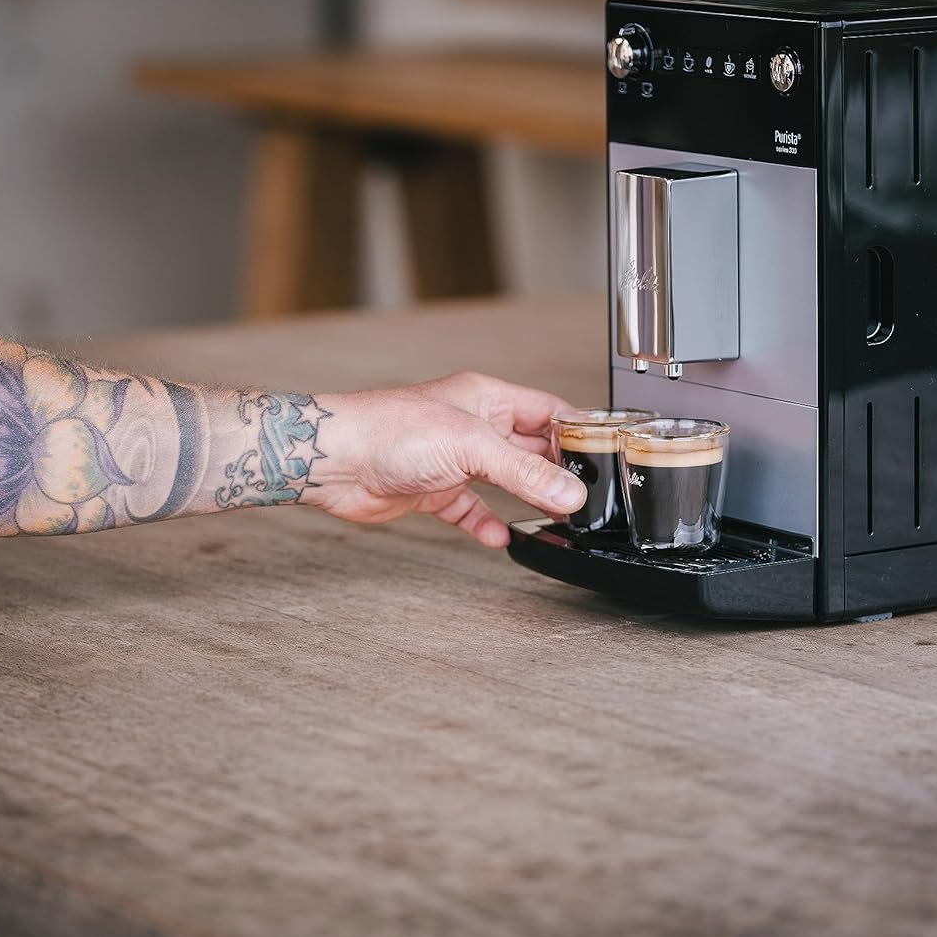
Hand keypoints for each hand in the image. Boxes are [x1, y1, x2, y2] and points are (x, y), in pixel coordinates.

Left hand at [306, 372, 586, 546]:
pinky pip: (470, 509)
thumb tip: (569, 492)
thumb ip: (524, 473)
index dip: (576, 433)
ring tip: (556, 518)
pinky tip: (499, 537)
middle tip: (583, 497)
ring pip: (503, 481)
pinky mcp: (433, 489)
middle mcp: (472, 426)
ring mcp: (452, 459)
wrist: (334, 460)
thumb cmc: (388, 430)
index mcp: (486, 399)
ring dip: (526, 500)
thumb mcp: (471, 447)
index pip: (547, 412)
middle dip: (556, 473)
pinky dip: (486, 523)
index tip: (603, 458)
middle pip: (529, 450)